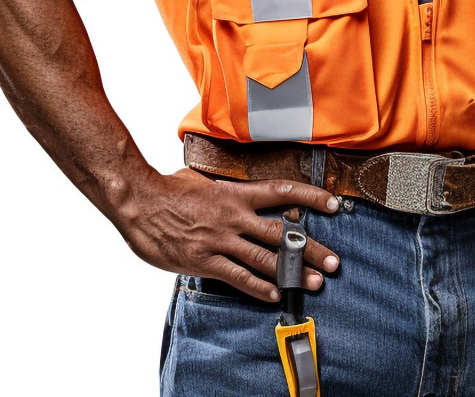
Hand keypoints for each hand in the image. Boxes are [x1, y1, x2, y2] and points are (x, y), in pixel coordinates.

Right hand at [113, 168, 341, 301]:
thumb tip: (244, 191)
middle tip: (334, 262)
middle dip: (311, 249)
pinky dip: (257, 287)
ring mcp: (221, 240)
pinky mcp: (205, 261)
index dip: (311, 197)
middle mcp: (234, 217)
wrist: (140, 202)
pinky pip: (237, 276)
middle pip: (281, 234)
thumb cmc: (170, 189)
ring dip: (292, 273)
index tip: (333, 204)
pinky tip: (274, 295)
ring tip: (314, 283)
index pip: (282, 192)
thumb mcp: (205, 180)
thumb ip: (228, 190)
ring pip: (265, 259)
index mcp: (236, 194)